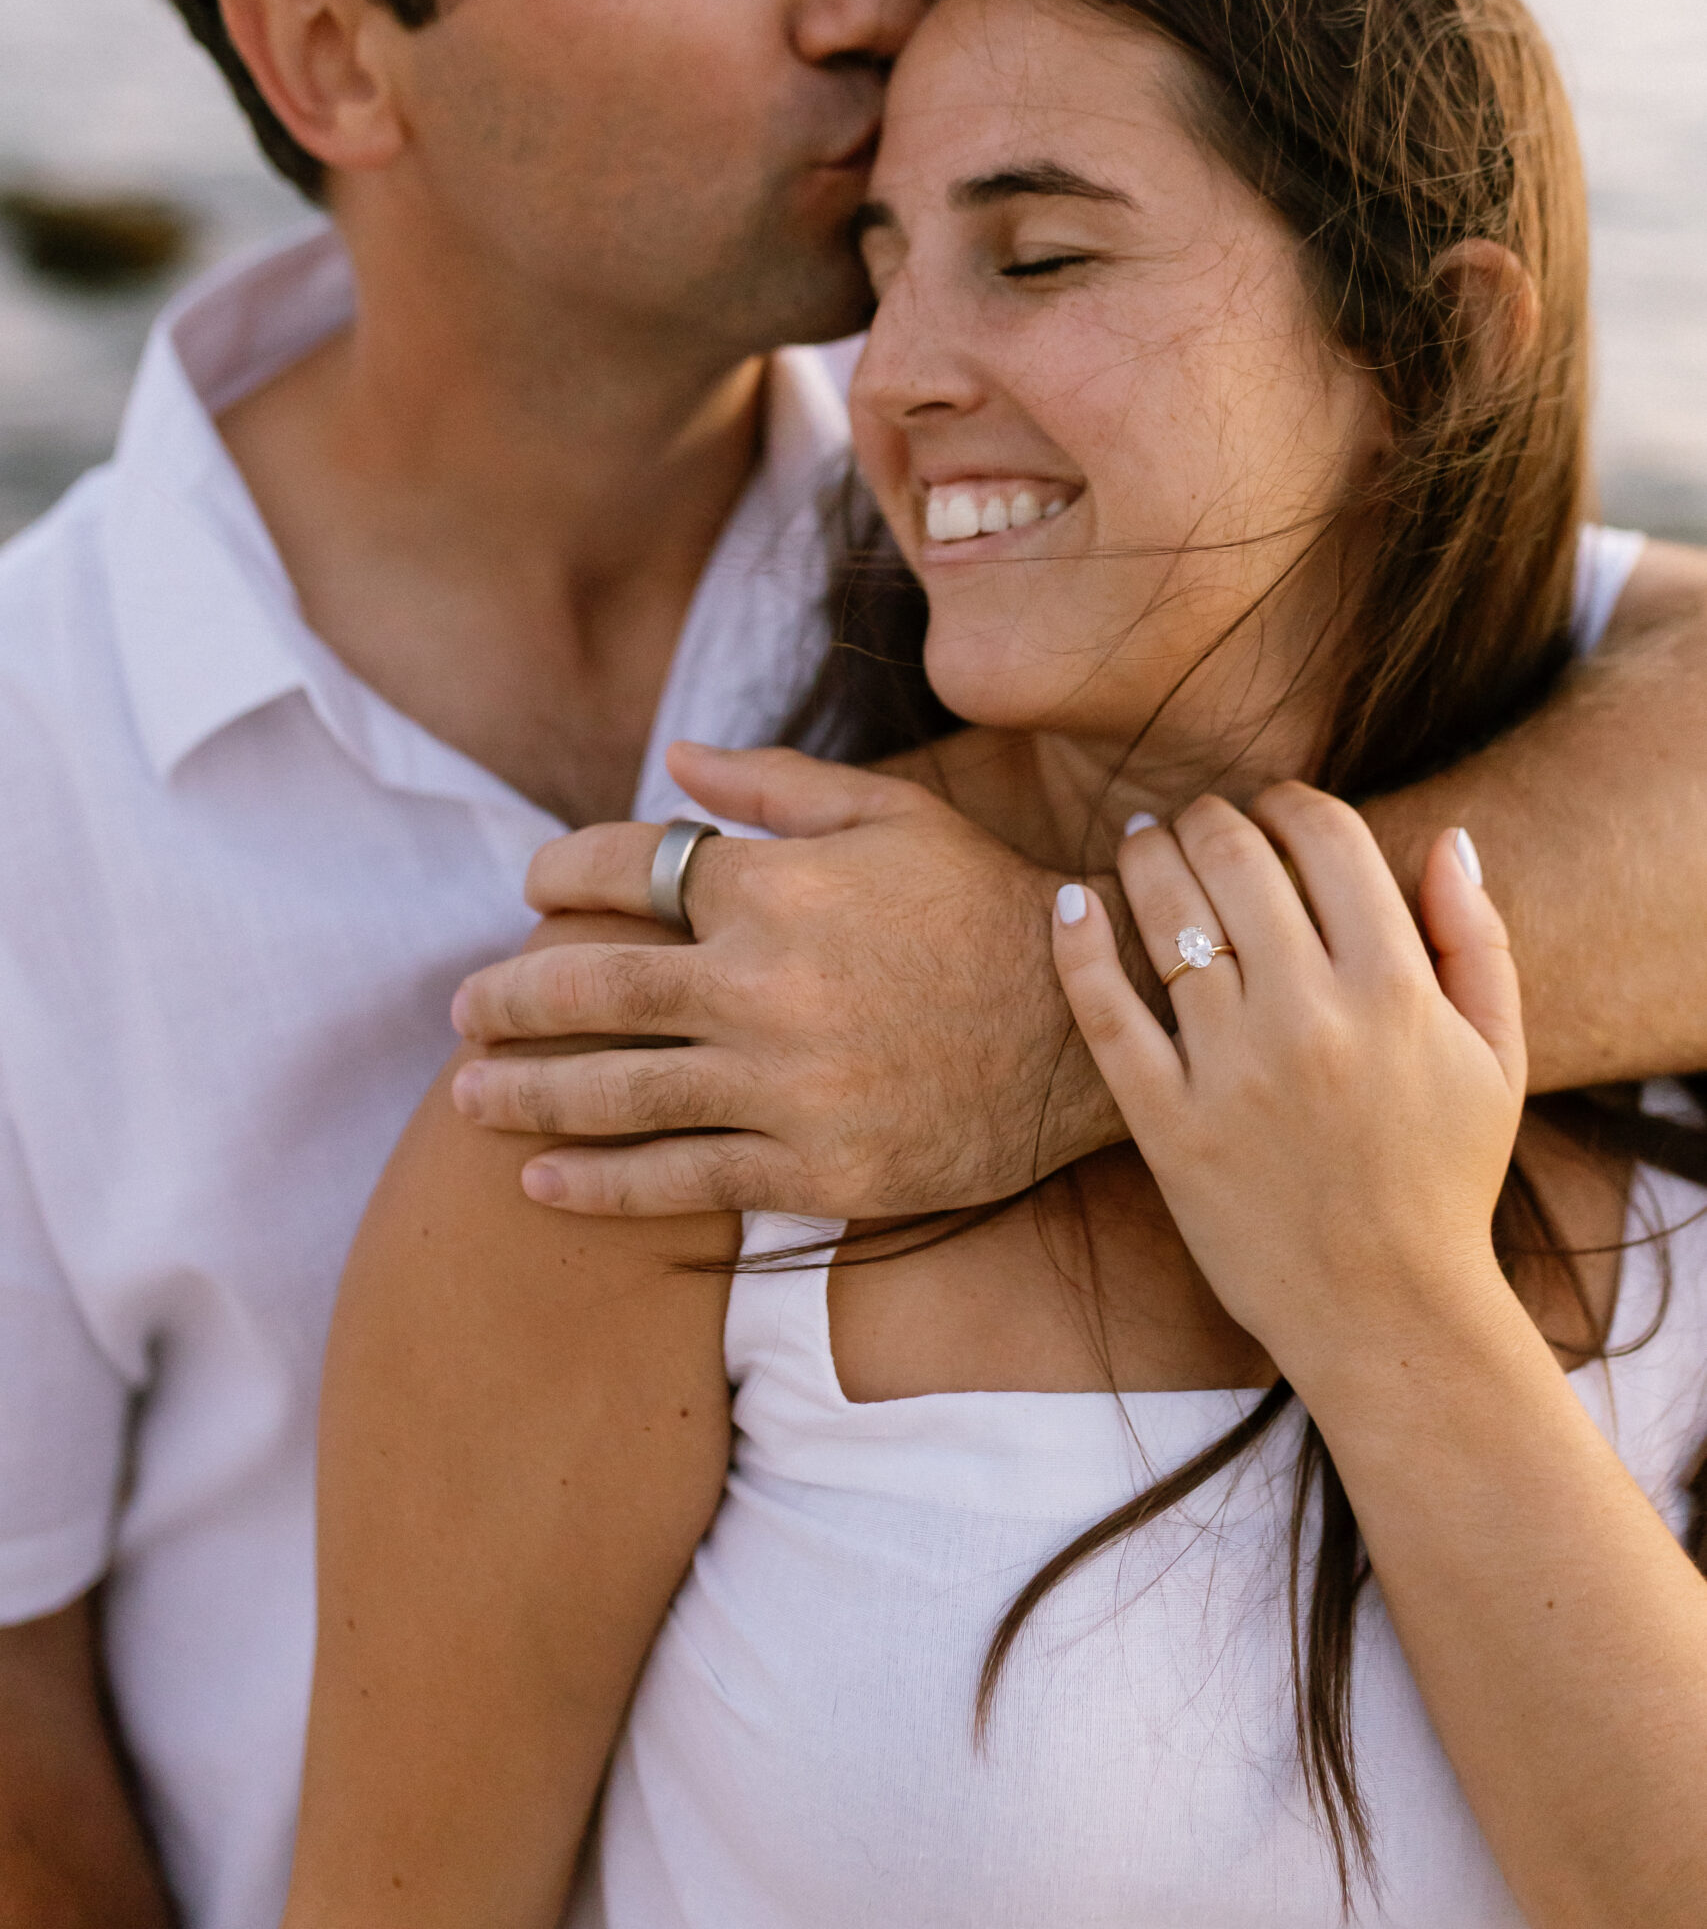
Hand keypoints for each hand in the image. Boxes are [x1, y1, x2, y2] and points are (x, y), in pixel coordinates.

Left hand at [449, 741, 1126, 1217]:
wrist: (1090, 1028)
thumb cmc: (985, 903)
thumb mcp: (892, 813)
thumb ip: (773, 784)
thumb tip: (673, 759)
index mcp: (777, 883)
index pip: (626, 868)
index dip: (558, 873)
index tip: (531, 887)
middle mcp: (765, 984)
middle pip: (590, 991)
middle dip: (507, 1000)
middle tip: (462, 1011)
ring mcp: (786, 1085)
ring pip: (616, 1095)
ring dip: (525, 1095)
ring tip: (471, 1095)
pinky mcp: (817, 1169)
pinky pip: (681, 1183)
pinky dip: (599, 1186)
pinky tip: (541, 1186)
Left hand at [1051, 783, 1526, 1404]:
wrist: (1388, 1312)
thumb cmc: (1444, 1177)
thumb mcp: (1496, 1056)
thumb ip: (1477, 938)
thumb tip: (1447, 835)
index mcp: (1396, 992)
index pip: (1328, 840)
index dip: (1291, 801)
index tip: (1273, 805)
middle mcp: (1311, 1020)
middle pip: (1237, 860)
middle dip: (1212, 817)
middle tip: (1199, 816)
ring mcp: (1233, 1073)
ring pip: (1169, 918)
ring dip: (1149, 856)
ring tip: (1145, 840)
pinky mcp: (1170, 1126)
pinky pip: (1107, 1014)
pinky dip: (1079, 946)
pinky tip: (1073, 900)